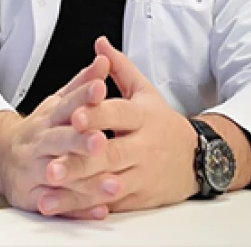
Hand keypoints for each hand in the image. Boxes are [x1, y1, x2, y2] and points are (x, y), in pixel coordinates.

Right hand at [0, 54, 120, 219]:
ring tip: (113, 183)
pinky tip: (100, 210)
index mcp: (50, 117)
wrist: (1, 156)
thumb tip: (104, 59)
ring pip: (62, 175)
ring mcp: (36, 170)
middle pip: (61, 140)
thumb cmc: (41, 129)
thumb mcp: (58, 102)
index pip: (68, 103)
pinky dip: (79, 209)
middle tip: (102, 140)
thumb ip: (81, 84)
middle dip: (81, 141)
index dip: (84, 96)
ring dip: (88, 181)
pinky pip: (59, 205)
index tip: (101, 88)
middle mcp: (41, 142)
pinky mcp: (35, 196)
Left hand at [46, 36, 199, 213]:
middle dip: (79, 160)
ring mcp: (141, 174)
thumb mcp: (146, 92)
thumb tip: (100, 45)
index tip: (75, 116)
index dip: (96, 114)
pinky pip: (111, 203)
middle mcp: (143, 146)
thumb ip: (120, 68)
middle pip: (109, 154)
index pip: (118, 113)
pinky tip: (66, 205)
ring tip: (52, 188)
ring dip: (78, 187)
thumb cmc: (163, 124)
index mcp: (143, 117)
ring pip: (107, 183)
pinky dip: (88, 205)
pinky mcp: (139, 197)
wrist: (198, 159)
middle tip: (52, 165)